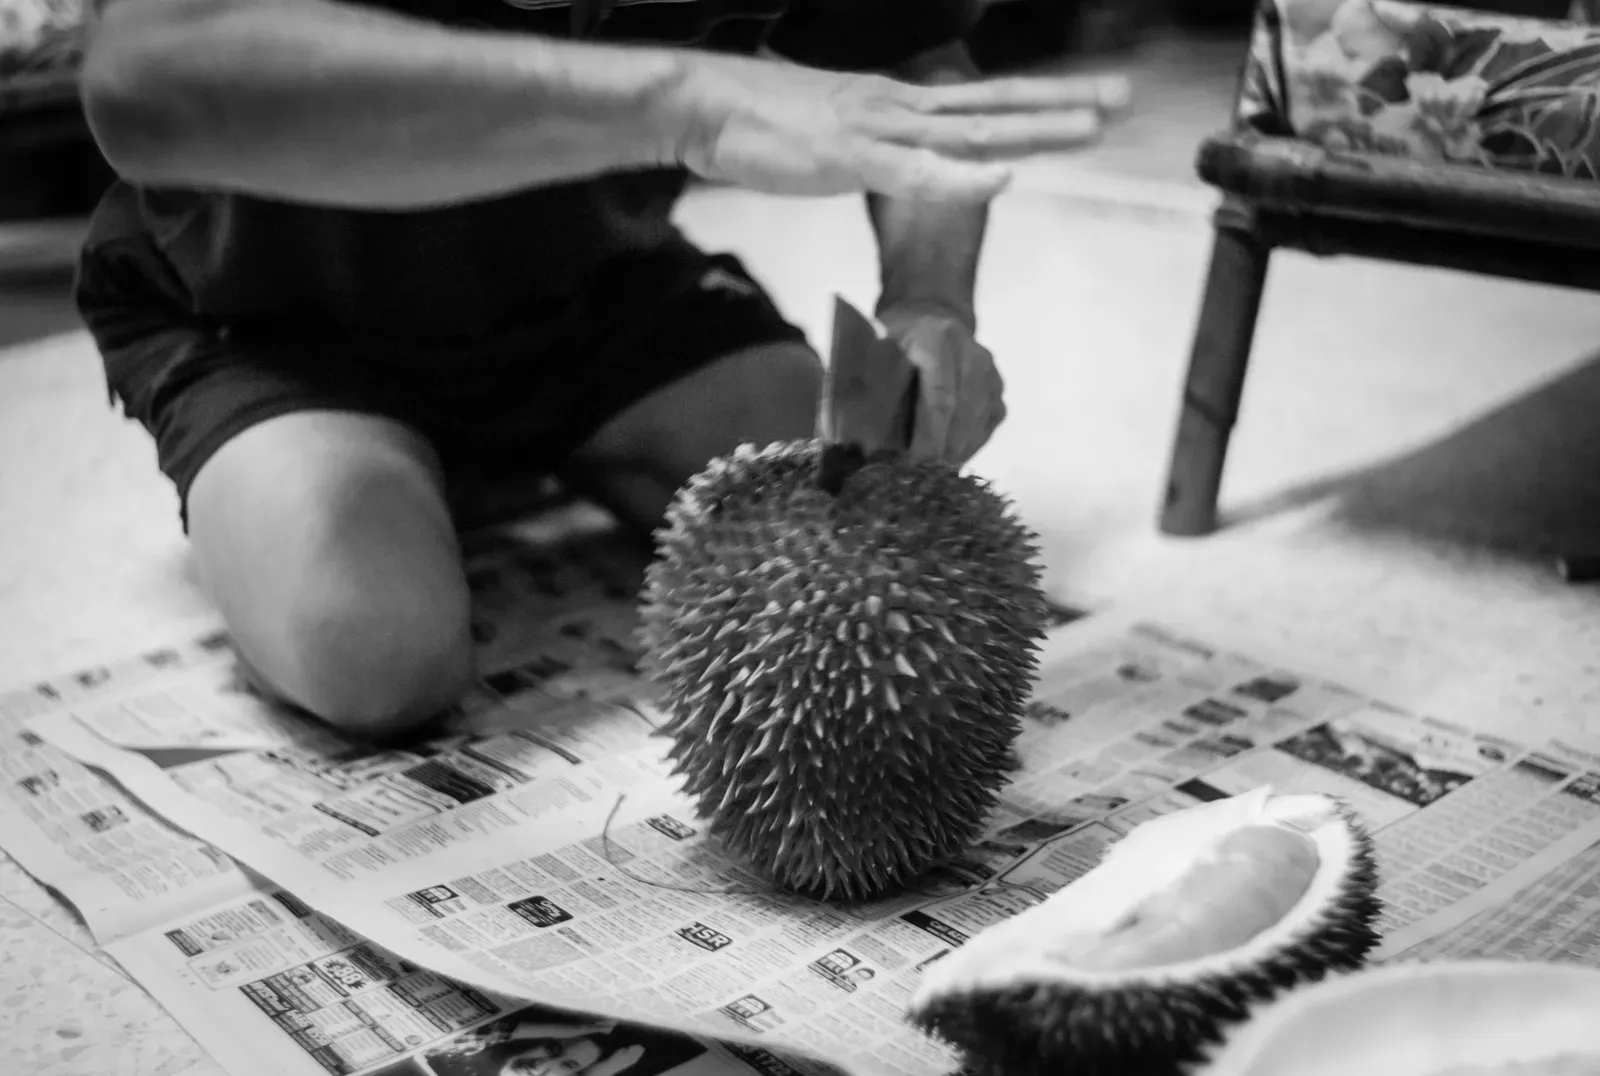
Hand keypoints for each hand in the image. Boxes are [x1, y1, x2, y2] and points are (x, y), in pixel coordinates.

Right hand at [669, 55, 1126, 202]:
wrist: (704, 106)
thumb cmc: (754, 122)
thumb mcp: (823, 127)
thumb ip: (863, 138)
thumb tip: (880, 146)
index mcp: (892, 101)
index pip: (976, 98)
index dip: (1032, 100)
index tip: (1081, 100)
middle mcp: (897, 106)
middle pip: (994, 104)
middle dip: (1061, 103)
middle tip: (1121, 100)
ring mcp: (879, 130)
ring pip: (973, 129)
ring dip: (1035, 129)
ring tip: (1093, 128)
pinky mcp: (852, 160)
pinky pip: (917, 173)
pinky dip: (962, 178)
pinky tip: (1002, 178)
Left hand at [878, 301, 1004, 466]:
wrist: (928, 319)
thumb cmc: (890, 343)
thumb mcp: (870, 356)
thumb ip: (865, 393)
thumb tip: (852, 444)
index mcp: (937, 340)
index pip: (941, 397)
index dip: (929, 436)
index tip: (913, 464)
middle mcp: (972, 355)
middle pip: (963, 417)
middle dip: (941, 453)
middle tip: (918, 478)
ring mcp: (990, 373)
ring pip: (977, 426)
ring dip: (954, 454)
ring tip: (929, 473)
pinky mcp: (999, 390)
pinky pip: (987, 428)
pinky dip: (967, 447)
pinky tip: (945, 456)